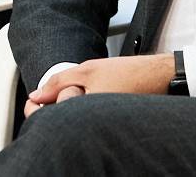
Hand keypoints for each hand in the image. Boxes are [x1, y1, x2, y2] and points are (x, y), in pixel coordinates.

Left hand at [24, 54, 175, 116]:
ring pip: (76, 121)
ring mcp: (103, 126)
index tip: (36, 100)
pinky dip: (87, 112)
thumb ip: (58, 82)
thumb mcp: (88, 70)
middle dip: (56, 109)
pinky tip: (96, 99)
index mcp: (84, 112)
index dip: (39, 108)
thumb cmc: (129, 73)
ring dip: (72, 109)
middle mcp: (93, 125)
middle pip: (62, 122)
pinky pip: (90, 121)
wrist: (159, 78)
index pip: (50, 119)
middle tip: (58, 96)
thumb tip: (36, 95)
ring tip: (85, 95)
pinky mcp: (111, 127)